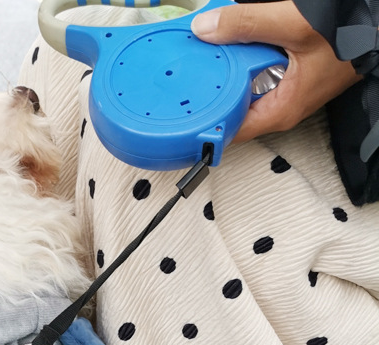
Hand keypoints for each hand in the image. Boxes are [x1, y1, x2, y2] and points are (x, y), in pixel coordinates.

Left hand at [191, 0, 361, 141]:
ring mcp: (289, 93)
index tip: (180, 114)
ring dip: (226, 78)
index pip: (230, 132)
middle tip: (185, 81)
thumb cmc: (352, 34)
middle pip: (232, 111)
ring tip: (202, 63)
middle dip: (210, 96)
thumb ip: (248, 25)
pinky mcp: (294, 77)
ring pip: (244, 92)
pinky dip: (244, 64)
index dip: (203, 126)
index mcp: (280, 111)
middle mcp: (282, 108)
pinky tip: (233, 48)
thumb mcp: (294, 24)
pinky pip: (259, 76)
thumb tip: (206, 29)